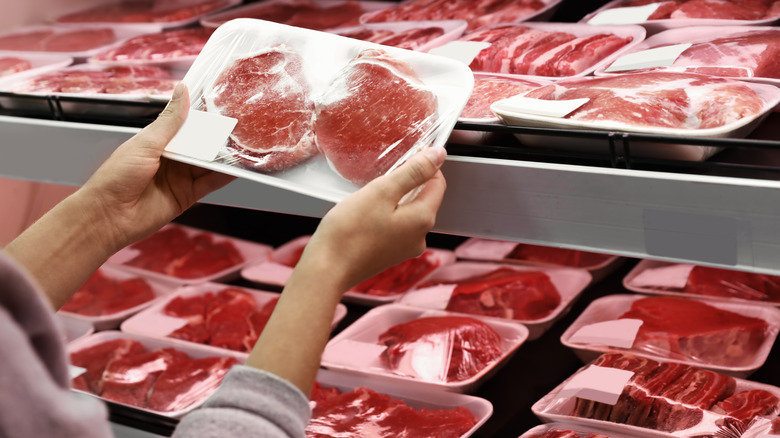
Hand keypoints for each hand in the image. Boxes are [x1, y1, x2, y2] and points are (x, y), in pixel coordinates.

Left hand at [78, 82, 235, 251]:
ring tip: (243, 145)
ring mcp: (181, 177)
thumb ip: (170, 121)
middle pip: (200, 144)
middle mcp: (171, 158)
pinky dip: (224, 176)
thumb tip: (182, 91)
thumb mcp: (146, 142)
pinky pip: (211, 182)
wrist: (109, 216)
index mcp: (158, 141)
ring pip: (208, 163)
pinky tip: (237, 167)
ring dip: (224, 156)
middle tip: (239, 126)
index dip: (202, 117)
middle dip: (217, 137)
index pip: (186, 125)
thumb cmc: (117, 177)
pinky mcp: (188, 195)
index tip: (222, 106)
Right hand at [299, 145, 447, 292]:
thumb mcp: (382, 191)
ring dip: (393, 199)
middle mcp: (419, 237)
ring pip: (407, 212)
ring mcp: (405, 248)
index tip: (406, 156)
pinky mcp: (389, 254)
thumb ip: (413, 171)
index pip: (438, 184)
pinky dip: (385, 215)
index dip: (425, 165)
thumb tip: (438, 155)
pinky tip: (365, 214)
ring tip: (369, 197)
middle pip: (423, 198)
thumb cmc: (349, 232)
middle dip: (406, 183)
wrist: (326, 269)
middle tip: (380, 178)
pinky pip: (395, 226)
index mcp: (422, 219)